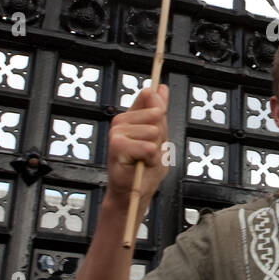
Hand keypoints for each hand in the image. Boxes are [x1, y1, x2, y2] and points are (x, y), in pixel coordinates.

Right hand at [104, 85, 168, 208]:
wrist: (133, 191)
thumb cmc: (144, 168)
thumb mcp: (159, 138)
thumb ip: (160, 113)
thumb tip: (161, 88)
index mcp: (132, 116)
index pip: (150, 96)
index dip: (160, 110)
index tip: (157, 128)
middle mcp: (121, 120)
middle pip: (157, 115)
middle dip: (160, 137)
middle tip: (149, 151)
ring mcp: (117, 131)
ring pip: (153, 132)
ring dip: (154, 150)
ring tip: (143, 159)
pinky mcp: (117, 145)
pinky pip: (148, 147)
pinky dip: (149, 159)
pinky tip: (140, 164)